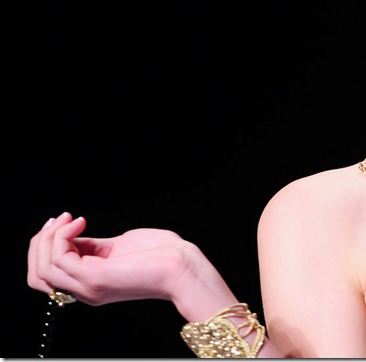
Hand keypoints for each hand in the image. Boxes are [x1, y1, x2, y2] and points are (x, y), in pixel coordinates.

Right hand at [27, 212, 200, 305]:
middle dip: (40, 242)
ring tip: (69, 218)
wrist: (183, 267)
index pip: (48, 274)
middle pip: (38, 274)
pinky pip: (59, 258)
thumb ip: (93, 246)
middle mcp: (84, 291)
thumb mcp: (118, 246)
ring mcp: (88, 287)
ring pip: (43, 267)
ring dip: (50, 237)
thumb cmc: (161, 255)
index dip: (47, 247)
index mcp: (90, 285)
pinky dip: (63, 235)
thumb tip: (71, 235)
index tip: (60, 222)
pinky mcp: (94, 278)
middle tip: (59, 219)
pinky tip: (80, 222)